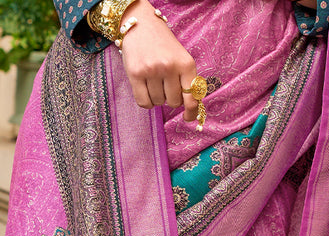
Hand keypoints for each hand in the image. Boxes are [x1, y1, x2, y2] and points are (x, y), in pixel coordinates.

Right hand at [117, 0, 201, 122]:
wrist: (141, 25)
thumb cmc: (163, 45)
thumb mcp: (180, 58)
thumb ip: (186, 80)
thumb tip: (189, 108)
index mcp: (186, 63)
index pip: (192, 96)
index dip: (191, 111)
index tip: (187, 118)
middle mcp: (170, 66)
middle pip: (173, 102)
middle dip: (170, 98)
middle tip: (165, 84)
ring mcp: (152, 71)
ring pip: (158, 102)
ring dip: (156, 97)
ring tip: (153, 81)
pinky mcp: (136, 74)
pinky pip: (144, 103)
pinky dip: (146, 101)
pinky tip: (145, 89)